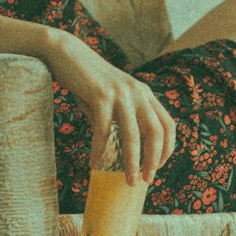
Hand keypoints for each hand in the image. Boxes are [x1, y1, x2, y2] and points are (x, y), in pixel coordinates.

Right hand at [44, 29, 176, 184]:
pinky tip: (95, 164)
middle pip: (156, 132)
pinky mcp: (101, 95)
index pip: (167, 124)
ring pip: (133, 134)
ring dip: (132, 162)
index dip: (167, 149)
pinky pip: (103, 130)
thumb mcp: (111, 100)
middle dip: (153, 160)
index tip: (157, 168)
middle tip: (146, 180)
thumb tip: (120, 154)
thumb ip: (120, 121)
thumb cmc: (89, 82)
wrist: (68, 55)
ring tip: (128, 180)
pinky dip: (100, 150)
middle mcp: (138, 92)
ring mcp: (121, 93)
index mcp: (145, 93)